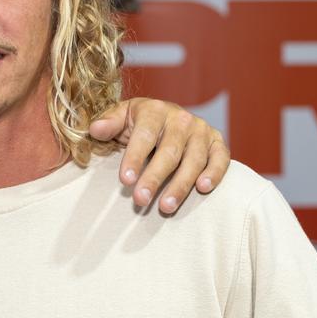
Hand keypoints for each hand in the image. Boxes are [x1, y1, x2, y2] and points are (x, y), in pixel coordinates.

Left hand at [90, 98, 227, 213]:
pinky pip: (221, 159)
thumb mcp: (121, 117)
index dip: (135, 157)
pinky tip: (203, 189)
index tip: (124, 180)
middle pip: (169, 151)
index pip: (145, 135)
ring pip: (193, 160)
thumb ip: (109, 123)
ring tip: (166, 207)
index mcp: (154, 110)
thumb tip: (95, 129)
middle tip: (141, 200)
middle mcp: (181, 119)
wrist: (166, 118)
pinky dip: (215, 173)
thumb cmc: (139, 123)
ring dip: (180, 185)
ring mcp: (201, 131)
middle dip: (154, 178)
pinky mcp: (217, 143)